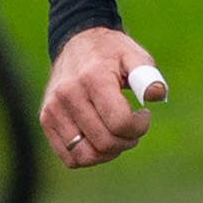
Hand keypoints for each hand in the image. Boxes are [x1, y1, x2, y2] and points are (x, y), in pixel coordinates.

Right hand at [40, 27, 160, 169]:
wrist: (77, 43)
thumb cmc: (112, 53)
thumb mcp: (134, 56)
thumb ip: (148, 75)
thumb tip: (156, 95)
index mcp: (92, 78)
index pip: (120, 122)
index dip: (140, 127)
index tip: (144, 114)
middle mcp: (67, 95)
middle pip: (105, 143)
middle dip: (128, 141)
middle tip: (134, 127)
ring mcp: (52, 109)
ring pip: (86, 156)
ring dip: (109, 153)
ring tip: (117, 135)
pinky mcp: (46, 120)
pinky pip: (70, 158)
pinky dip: (90, 156)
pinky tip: (100, 139)